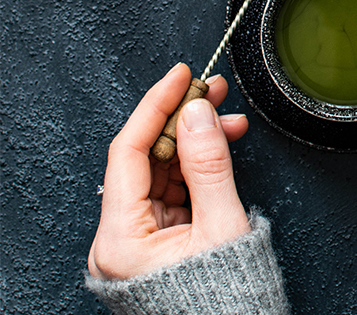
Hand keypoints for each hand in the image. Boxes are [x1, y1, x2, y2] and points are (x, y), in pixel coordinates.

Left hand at [88, 63, 251, 279]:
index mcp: (120, 241)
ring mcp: (136, 241)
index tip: (180, 77)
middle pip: (145, 159)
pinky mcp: (155, 241)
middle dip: (181, 121)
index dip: (155, 106)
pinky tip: (218, 148)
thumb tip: (197, 114)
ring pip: (161, 171)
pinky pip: (172, 190)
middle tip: (211, 91)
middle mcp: (118, 240)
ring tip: (226, 120)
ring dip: (193, 142)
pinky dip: (196, 167)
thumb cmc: (225, 302)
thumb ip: (209, 165)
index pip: (129, 152)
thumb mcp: (223, 226)